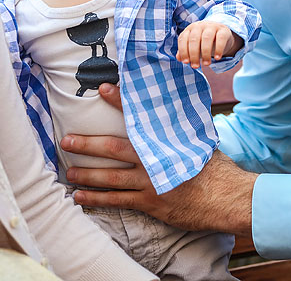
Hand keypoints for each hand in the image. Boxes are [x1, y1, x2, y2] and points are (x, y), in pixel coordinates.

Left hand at [61, 84, 256, 234]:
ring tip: (68, 171)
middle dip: (88, 143)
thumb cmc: (213, 166)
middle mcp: (155, 158)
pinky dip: (98, 199)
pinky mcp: (150, 202)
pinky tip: (80, 197)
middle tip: (66, 140)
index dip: (120, 101)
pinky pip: (118, 200)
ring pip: (111, 177)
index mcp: (167, 139)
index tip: (104, 88)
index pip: (140, 115)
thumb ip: (181, 123)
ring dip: (87, 173)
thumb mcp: (199, 137)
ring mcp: (151, 182)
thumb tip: (174, 101)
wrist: (224, 197)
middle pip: (114, 148)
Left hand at [176, 21, 243, 68]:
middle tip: (195, 66)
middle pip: (194, 39)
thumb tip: (179, 58)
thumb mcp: (194, 45)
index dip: (183, 51)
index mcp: (190, 29)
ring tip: (206, 64)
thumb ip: (185, 51)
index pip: (183, 39)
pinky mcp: (223, 30)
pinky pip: (220, 38)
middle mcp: (199, 26)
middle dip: (194, 54)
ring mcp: (211, 26)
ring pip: (206, 38)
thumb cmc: (203, 41)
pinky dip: (219, 49)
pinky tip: (217, 58)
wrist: (221, 32)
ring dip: (205, 53)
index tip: (186, 62)